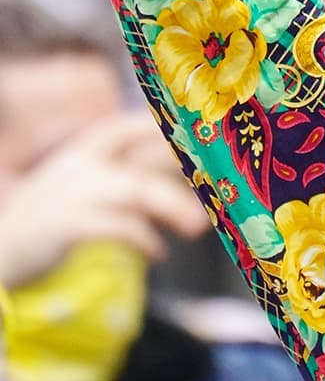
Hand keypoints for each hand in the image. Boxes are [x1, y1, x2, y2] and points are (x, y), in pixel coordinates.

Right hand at [0, 113, 209, 291]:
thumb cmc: (50, 221)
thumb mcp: (84, 190)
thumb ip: (127, 181)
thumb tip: (186, 180)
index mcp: (82, 153)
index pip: (126, 128)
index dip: (162, 128)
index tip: (197, 135)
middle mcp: (80, 167)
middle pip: (145, 158)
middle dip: (186, 170)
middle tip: (217, 185)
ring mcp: (73, 194)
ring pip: (138, 190)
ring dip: (173, 208)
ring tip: (197, 228)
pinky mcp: (68, 225)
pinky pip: (117, 226)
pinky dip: (144, 239)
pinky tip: (157, 252)